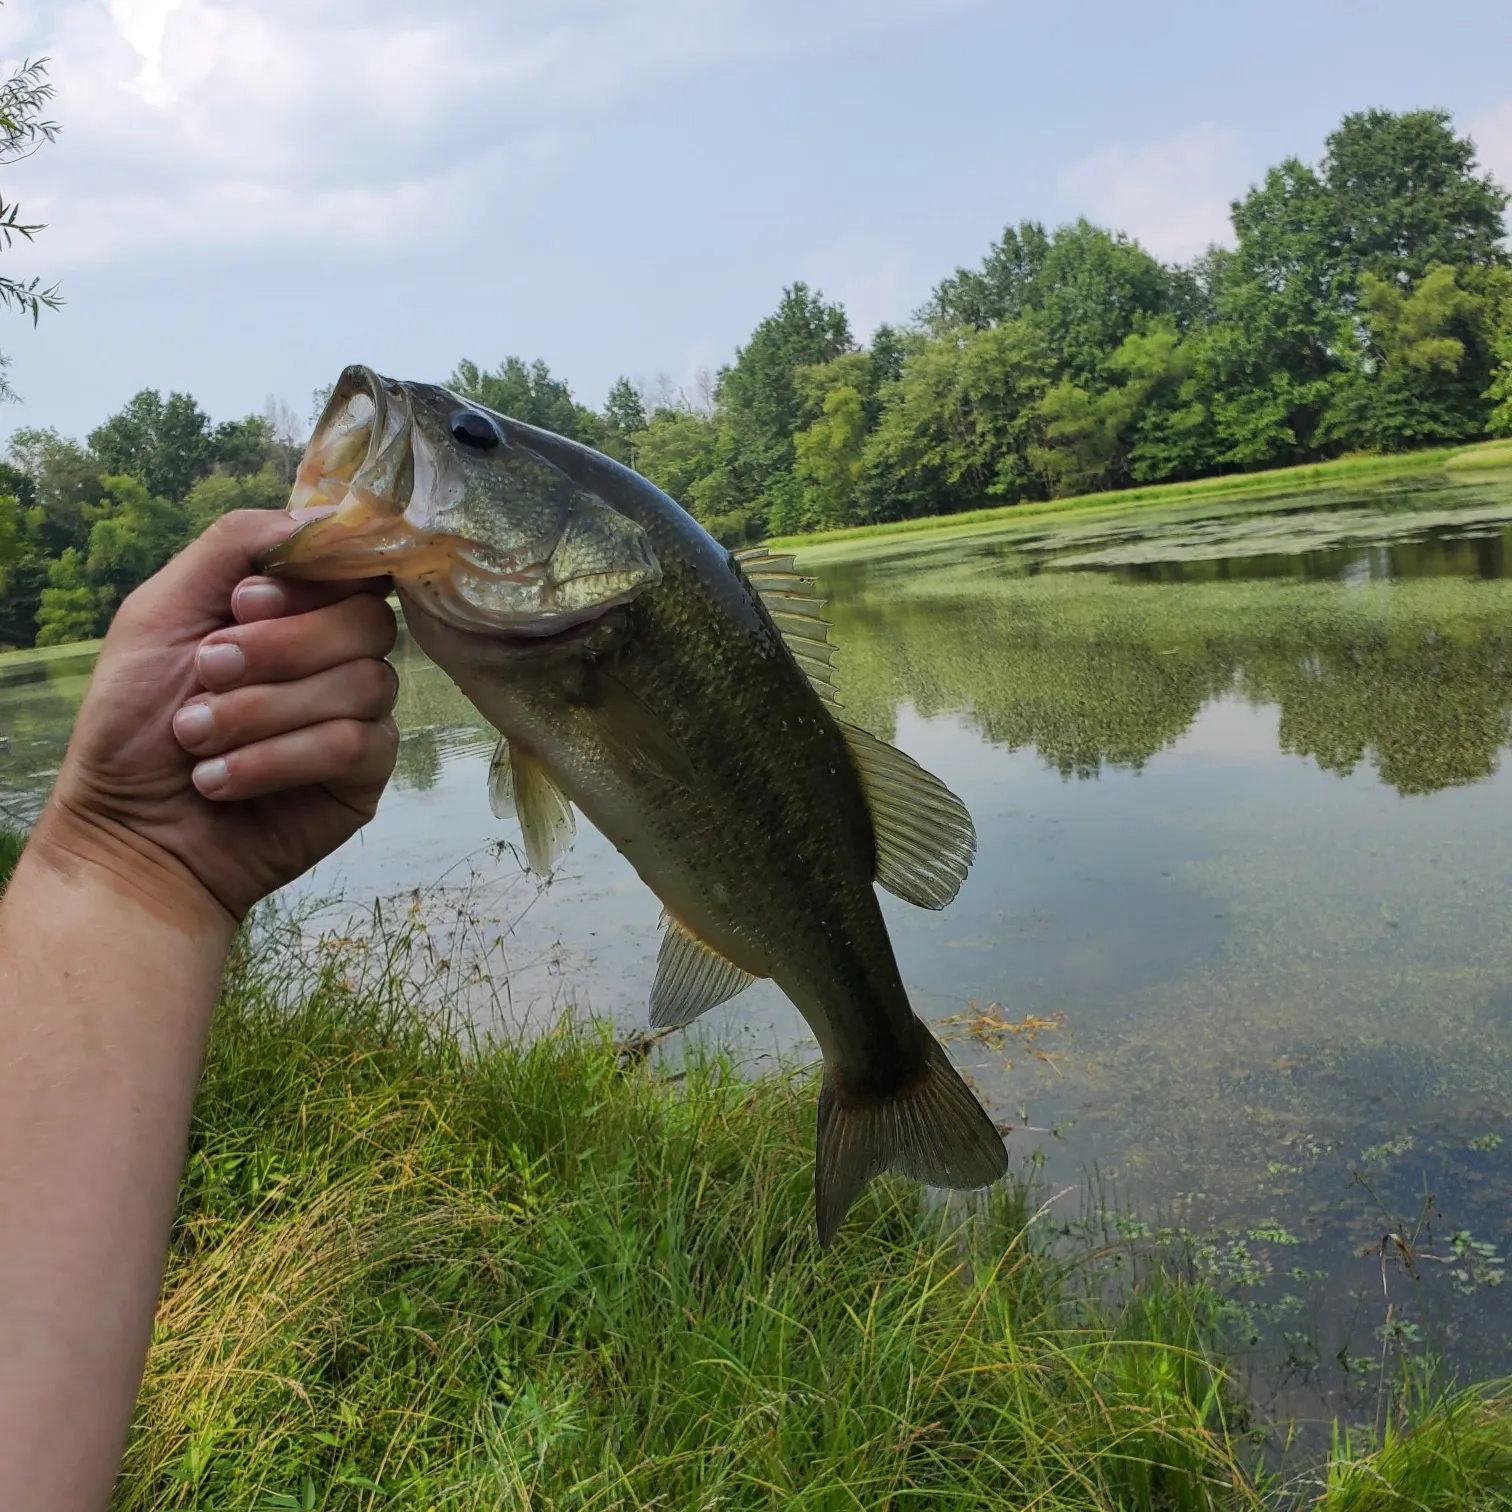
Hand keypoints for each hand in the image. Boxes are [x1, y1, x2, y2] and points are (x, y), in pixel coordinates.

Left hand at [36, 510, 398, 924]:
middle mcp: (334, 658)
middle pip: (369, 620)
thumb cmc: (133, 724)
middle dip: (280, 648)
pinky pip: (357, 744)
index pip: (351, 567)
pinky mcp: (365, 776)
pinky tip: (223, 780)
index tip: (239, 605)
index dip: (309, 581)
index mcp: (293, 611)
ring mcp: (357, 717)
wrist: (129, 832)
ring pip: (365, 684)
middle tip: (205, 674)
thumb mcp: (160, 610)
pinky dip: (278, 758)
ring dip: (264, 711)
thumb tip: (334, 512)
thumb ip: (237, 546)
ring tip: (197, 740)